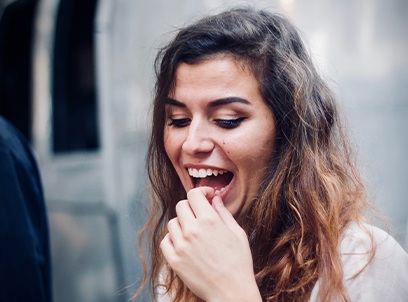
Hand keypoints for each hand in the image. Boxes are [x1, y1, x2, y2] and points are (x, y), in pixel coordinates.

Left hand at [160, 187, 261, 301]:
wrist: (231, 292)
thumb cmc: (239, 263)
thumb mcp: (238, 233)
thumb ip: (224, 213)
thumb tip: (215, 199)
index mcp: (209, 220)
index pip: (194, 194)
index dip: (201, 191)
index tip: (206, 196)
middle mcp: (192, 230)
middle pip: (181, 206)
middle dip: (191, 206)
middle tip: (200, 215)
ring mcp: (181, 245)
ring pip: (172, 222)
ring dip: (181, 223)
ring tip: (193, 231)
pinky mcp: (174, 260)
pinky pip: (165, 241)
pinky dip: (172, 239)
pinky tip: (183, 243)